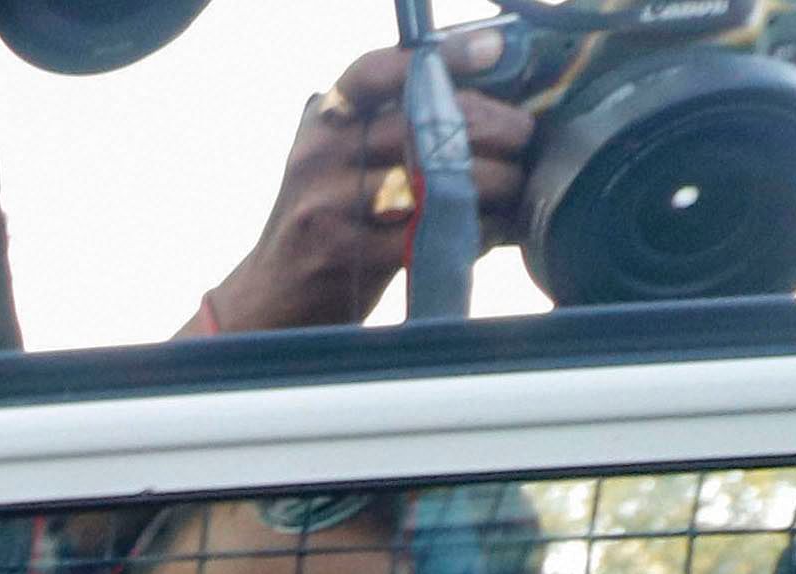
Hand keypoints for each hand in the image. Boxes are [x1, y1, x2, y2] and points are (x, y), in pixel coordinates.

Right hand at [203, 33, 539, 334]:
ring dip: (495, 180)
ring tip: (514, 186)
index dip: (440, 56)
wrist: (270, 301)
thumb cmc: (326, 224)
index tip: (493, 49)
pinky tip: (490, 230)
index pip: (377, 72)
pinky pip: (431, 232)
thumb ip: (390, 125)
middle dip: (492, 125)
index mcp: (324, 122)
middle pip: (424, 120)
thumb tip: (487, 91)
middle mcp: (320, 156)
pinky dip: (476, 230)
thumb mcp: (339, 161)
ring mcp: (329, 206)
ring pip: (436, 176)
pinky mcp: (346, 254)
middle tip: (524, 136)